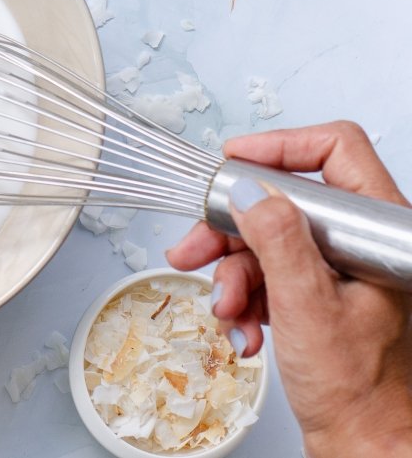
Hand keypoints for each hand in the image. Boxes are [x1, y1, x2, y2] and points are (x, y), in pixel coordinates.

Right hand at [167, 122, 411, 457]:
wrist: (365, 448)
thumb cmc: (361, 393)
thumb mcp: (309, 307)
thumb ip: (279, 240)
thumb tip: (249, 189)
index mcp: (378, 233)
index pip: (335, 150)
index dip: (280, 147)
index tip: (233, 163)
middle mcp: (361, 244)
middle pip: (284, 199)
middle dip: (232, 229)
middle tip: (196, 247)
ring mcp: (341, 270)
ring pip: (267, 239)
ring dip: (234, 275)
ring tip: (228, 309)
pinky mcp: (319, 293)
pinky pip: (267, 274)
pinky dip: (245, 298)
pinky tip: (244, 327)